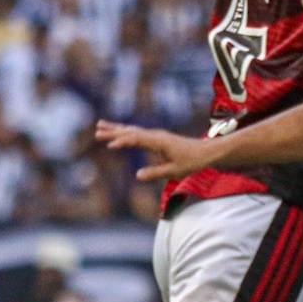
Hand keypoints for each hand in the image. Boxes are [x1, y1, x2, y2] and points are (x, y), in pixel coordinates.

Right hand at [95, 121, 215, 181]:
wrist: (205, 152)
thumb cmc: (192, 162)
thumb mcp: (174, 171)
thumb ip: (155, 173)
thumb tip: (137, 175)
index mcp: (158, 141)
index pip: (136, 139)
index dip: (122, 142)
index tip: (109, 145)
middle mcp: (155, 135)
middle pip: (131, 131)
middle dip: (114, 132)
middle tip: (97, 132)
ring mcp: (156, 135)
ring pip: (133, 130)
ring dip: (117, 128)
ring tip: (101, 126)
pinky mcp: (157, 138)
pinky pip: (138, 133)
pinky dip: (126, 132)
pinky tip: (119, 132)